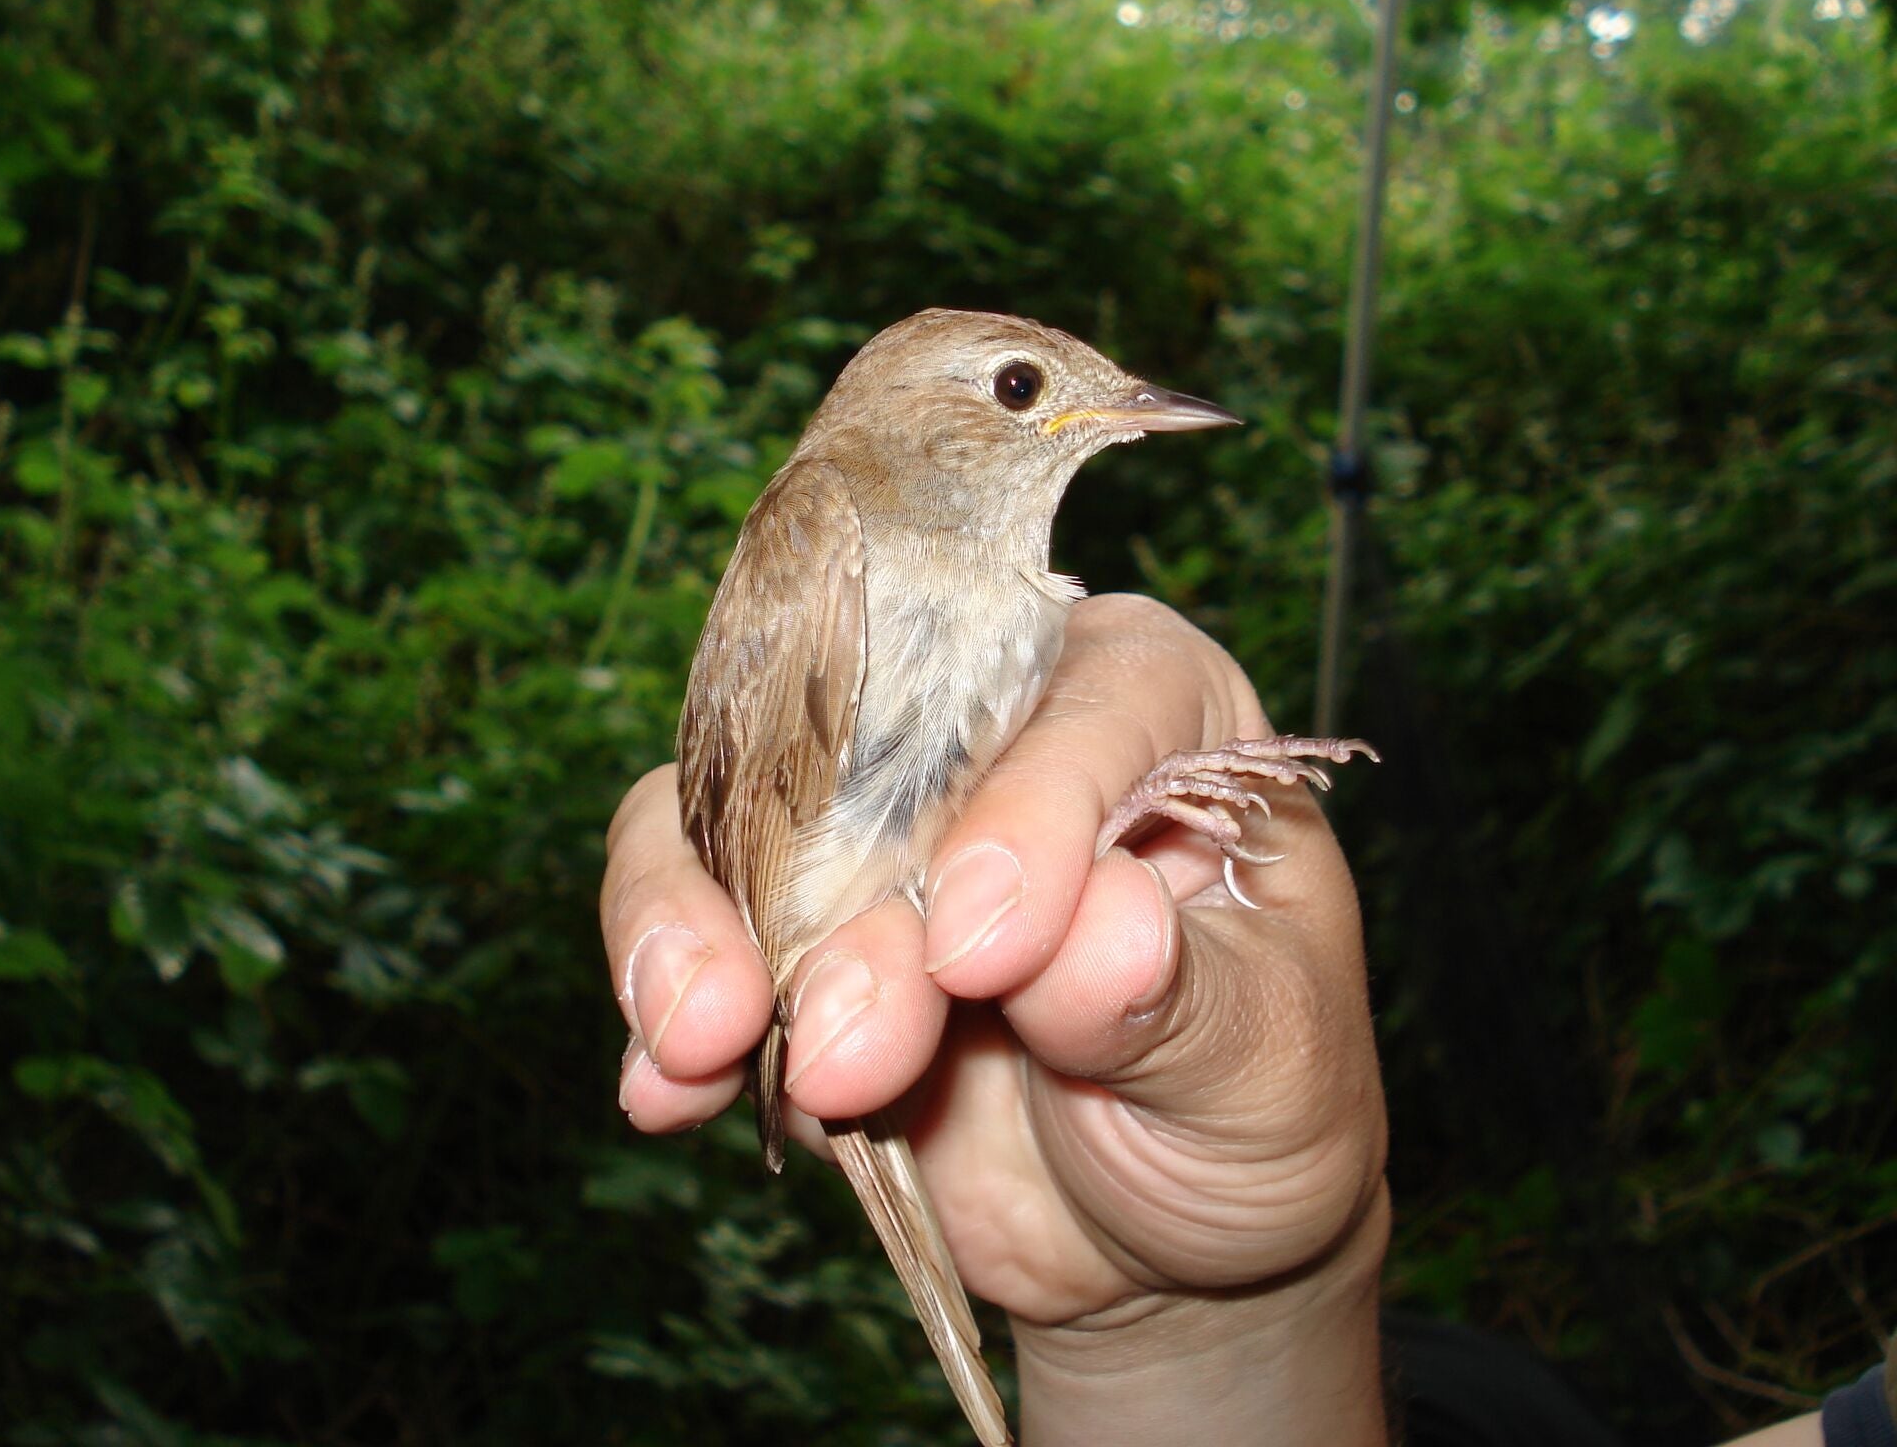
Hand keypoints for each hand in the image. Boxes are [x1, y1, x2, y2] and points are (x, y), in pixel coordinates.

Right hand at [601, 595, 1389, 1444]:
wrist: (1158, 1225)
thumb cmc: (1251, 1104)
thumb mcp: (1269, 1067)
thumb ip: (1185, 1000)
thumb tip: (1101, 935)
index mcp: (1154, 710)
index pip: (1082, 705)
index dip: (1026, 814)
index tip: (988, 950)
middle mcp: (998, 733)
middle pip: (881, 749)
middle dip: (845, 905)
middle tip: (852, 1050)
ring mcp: (876, 828)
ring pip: (742, 814)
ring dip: (704, 931)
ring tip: (698, 1047)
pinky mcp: (790, 928)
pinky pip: (692, 921)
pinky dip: (660, 999)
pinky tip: (661, 1088)